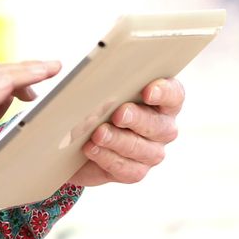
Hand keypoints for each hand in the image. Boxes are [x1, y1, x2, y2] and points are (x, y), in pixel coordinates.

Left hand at [68, 78, 184, 185]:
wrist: (75, 141)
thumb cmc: (91, 105)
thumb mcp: (94, 86)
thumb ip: (96, 76)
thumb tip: (64, 66)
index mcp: (161, 100)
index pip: (174, 94)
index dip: (164, 92)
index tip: (147, 89)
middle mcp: (162, 127)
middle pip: (160, 125)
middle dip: (138, 118)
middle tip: (118, 113)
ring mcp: (150, 152)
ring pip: (144, 150)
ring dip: (120, 141)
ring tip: (98, 133)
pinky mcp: (134, 171)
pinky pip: (127, 169)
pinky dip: (108, 158)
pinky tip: (91, 149)